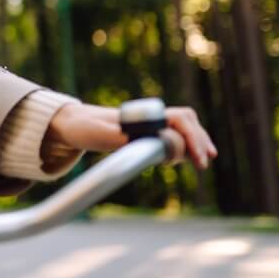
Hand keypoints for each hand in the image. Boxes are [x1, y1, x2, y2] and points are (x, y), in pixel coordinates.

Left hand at [44, 102, 217, 169]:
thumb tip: (140, 142)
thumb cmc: (85, 128)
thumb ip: (118, 137)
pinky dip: (186, 143)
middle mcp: (149, 116)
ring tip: (204, 160)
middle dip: (198, 140)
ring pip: (183, 125)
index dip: (191, 137)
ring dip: (196, 140)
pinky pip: (174, 133)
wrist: (74, 123)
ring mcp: (149, 123)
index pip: (178, 119)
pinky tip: (191, 157)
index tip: (196, 158)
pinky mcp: (146, 132)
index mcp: (141, 115)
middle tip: (204, 163)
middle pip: (186, 120)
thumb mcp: (98, 134)